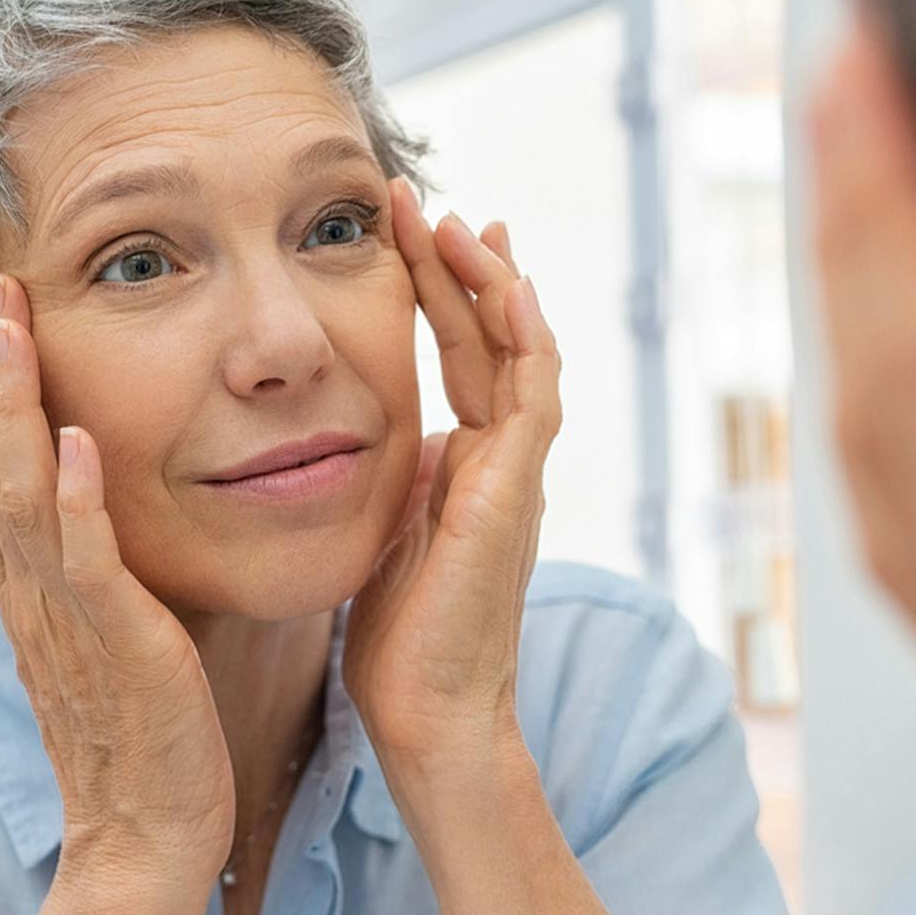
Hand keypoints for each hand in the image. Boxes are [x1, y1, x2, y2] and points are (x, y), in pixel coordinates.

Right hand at [0, 273, 233, 887]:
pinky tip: (72, 442)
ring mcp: (67, 618)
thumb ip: (76, 569)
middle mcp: (28, 594)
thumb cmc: (135, 733)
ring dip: (10, 407)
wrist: (149, 837)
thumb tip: (75, 503)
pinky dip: (76, 501)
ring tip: (5, 326)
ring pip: (20, 494)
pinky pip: (90, 563)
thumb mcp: (93, 634)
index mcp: (21, 589)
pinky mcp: (122, 644)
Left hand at [342, 179, 562, 780]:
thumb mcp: (386, 534)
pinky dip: (527, 340)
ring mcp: (516, 476)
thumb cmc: (400, 642)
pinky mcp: (515, 495)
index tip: (407, 230)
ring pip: (521, 354)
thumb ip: (394, 480)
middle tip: (424, 201)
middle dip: (458, 265)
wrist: (429, 714)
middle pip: (489, 338)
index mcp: (467, 466)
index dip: (437, 290)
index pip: (461, 355)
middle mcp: (500, 461)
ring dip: (492, 285)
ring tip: (459, 222)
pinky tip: (507, 287)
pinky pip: (533, 400)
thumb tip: (382, 438)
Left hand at [810, 14, 915, 793]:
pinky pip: (882, 470)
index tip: (871, 101)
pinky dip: (869, 368)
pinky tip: (872, 326)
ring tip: (851, 166)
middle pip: (888, 362)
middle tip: (846, 85)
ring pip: (870, 408)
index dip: (901, 217)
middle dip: (861, 214)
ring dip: (853, 278)